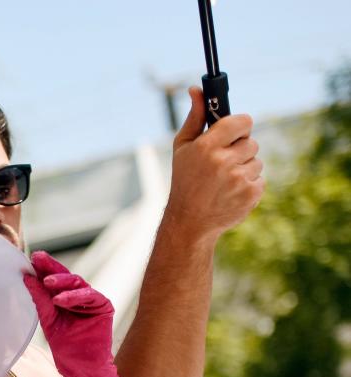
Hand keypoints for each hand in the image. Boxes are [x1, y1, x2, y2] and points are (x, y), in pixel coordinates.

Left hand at [23, 252, 113, 373]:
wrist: (81, 366)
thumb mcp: (48, 319)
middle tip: (37, 259)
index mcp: (65, 297)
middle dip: (51, 267)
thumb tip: (27, 278)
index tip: (31, 257)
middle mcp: (79, 295)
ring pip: (77, 283)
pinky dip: (74, 297)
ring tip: (47, 282)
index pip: (54, 278)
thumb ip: (40, 299)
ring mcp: (92, 299)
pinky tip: (60, 299)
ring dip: (62, 281)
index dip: (43, 267)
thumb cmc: (65, 345)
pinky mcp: (104, 306)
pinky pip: (90, 296)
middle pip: (65, 276)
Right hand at [162, 87, 264, 241]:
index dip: (240, 126)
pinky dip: (248, 185)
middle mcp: (222, 161)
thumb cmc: (185, 180)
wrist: (189, 221)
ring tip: (224, 181)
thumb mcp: (183, 148)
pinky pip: (260, 179)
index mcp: (206, 146)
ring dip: (244, 168)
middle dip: (240, 151)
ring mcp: (238, 178)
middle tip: (222, 165)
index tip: (234, 133)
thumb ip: (195, 117)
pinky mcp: (250, 193)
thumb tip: (196, 89)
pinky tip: (231, 192)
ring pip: (256, 161)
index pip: (241, 121)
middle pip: (251, 142)